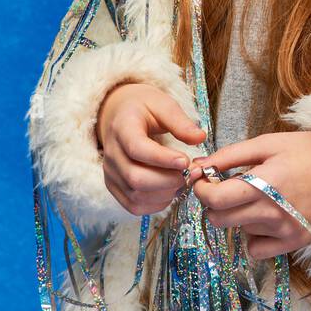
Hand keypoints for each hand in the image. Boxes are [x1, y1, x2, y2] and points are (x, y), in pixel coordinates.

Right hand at [96, 82, 205, 216]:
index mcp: (122, 128)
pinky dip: (156, 204)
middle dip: (168, 180)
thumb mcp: (162, 104)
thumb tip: (200, 138)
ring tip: (182, 179)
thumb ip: (180, 121)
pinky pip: (134, 206)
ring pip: (136, 195)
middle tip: (189, 173)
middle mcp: (111, 153)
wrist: (119, 116)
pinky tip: (170, 190)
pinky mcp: (114, 187)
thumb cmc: (143, 109)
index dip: (163, 159)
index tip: (186, 160)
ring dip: (165, 193)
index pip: (137, 149)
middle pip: (136, 178)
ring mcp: (111, 173)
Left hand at [189, 131, 310, 260]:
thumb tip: (199, 166)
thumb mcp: (269, 143)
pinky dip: (254, 236)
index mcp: (266, 183)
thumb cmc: (307, 151)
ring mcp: (284, 231)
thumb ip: (231, 155)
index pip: (216, 199)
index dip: (202, 189)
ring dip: (239, 216)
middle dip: (214, 203)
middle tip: (227, 188)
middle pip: (220, 220)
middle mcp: (273, 212)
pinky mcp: (294, 243)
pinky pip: (256, 249)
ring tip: (259, 197)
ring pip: (238, 231)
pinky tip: (266, 218)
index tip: (204, 180)